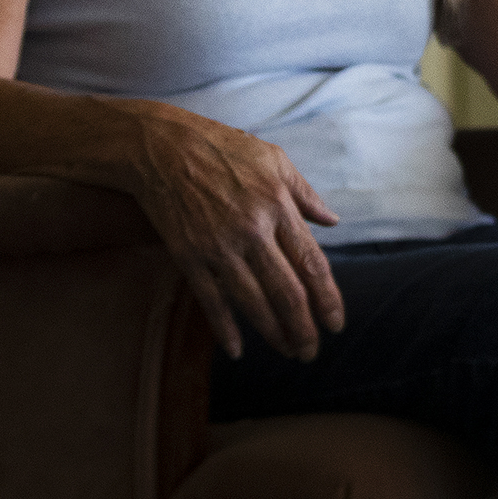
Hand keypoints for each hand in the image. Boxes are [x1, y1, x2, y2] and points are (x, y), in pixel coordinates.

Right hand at [132, 109, 344, 361]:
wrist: (161, 146)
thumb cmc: (221, 147)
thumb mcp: (273, 158)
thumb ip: (305, 193)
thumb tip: (333, 222)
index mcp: (277, 205)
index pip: (312, 263)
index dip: (327, 299)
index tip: (336, 324)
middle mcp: (252, 229)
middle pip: (287, 292)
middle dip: (304, 329)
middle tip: (311, 352)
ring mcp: (218, 245)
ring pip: (253, 302)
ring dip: (274, 333)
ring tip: (288, 351)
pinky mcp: (189, 255)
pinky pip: (210, 300)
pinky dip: (225, 329)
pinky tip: (237, 350)